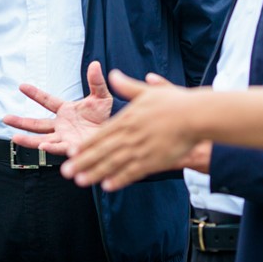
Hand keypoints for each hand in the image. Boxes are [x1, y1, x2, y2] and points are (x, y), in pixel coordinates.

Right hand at [4, 61, 112, 155]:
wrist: (116, 135)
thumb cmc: (106, 116)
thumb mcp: (102, 97)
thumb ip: (96, 82)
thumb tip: (95, 64)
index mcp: (65, 110)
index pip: (47, 100)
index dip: (35, 94)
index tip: (21, 86)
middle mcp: (61, 125)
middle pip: (37, 124)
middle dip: (21, 122)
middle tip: (5, 118)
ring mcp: (65, 138)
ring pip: (42, 140)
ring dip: (29, 140)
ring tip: (14, 138)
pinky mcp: (72, 149)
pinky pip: (59, 149)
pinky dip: (51, 149)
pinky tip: (42, 147)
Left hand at [62, 69, 201, 190]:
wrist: (196, 115)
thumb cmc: (175, 102)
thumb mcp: (148, 91)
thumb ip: (127, 86)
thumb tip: (112, 74)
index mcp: (127, 119)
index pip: (101, 134)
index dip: (85, 145)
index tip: (71, 152)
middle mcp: (131, 135)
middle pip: (102, 151)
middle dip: (83, 162)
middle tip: (66, 171)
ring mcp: (141, 149)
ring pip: (113, 164)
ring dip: (95, 173)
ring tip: (80, 181)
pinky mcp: (154, 160)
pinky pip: (133, 172)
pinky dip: (119, 180)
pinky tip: (107, 186)